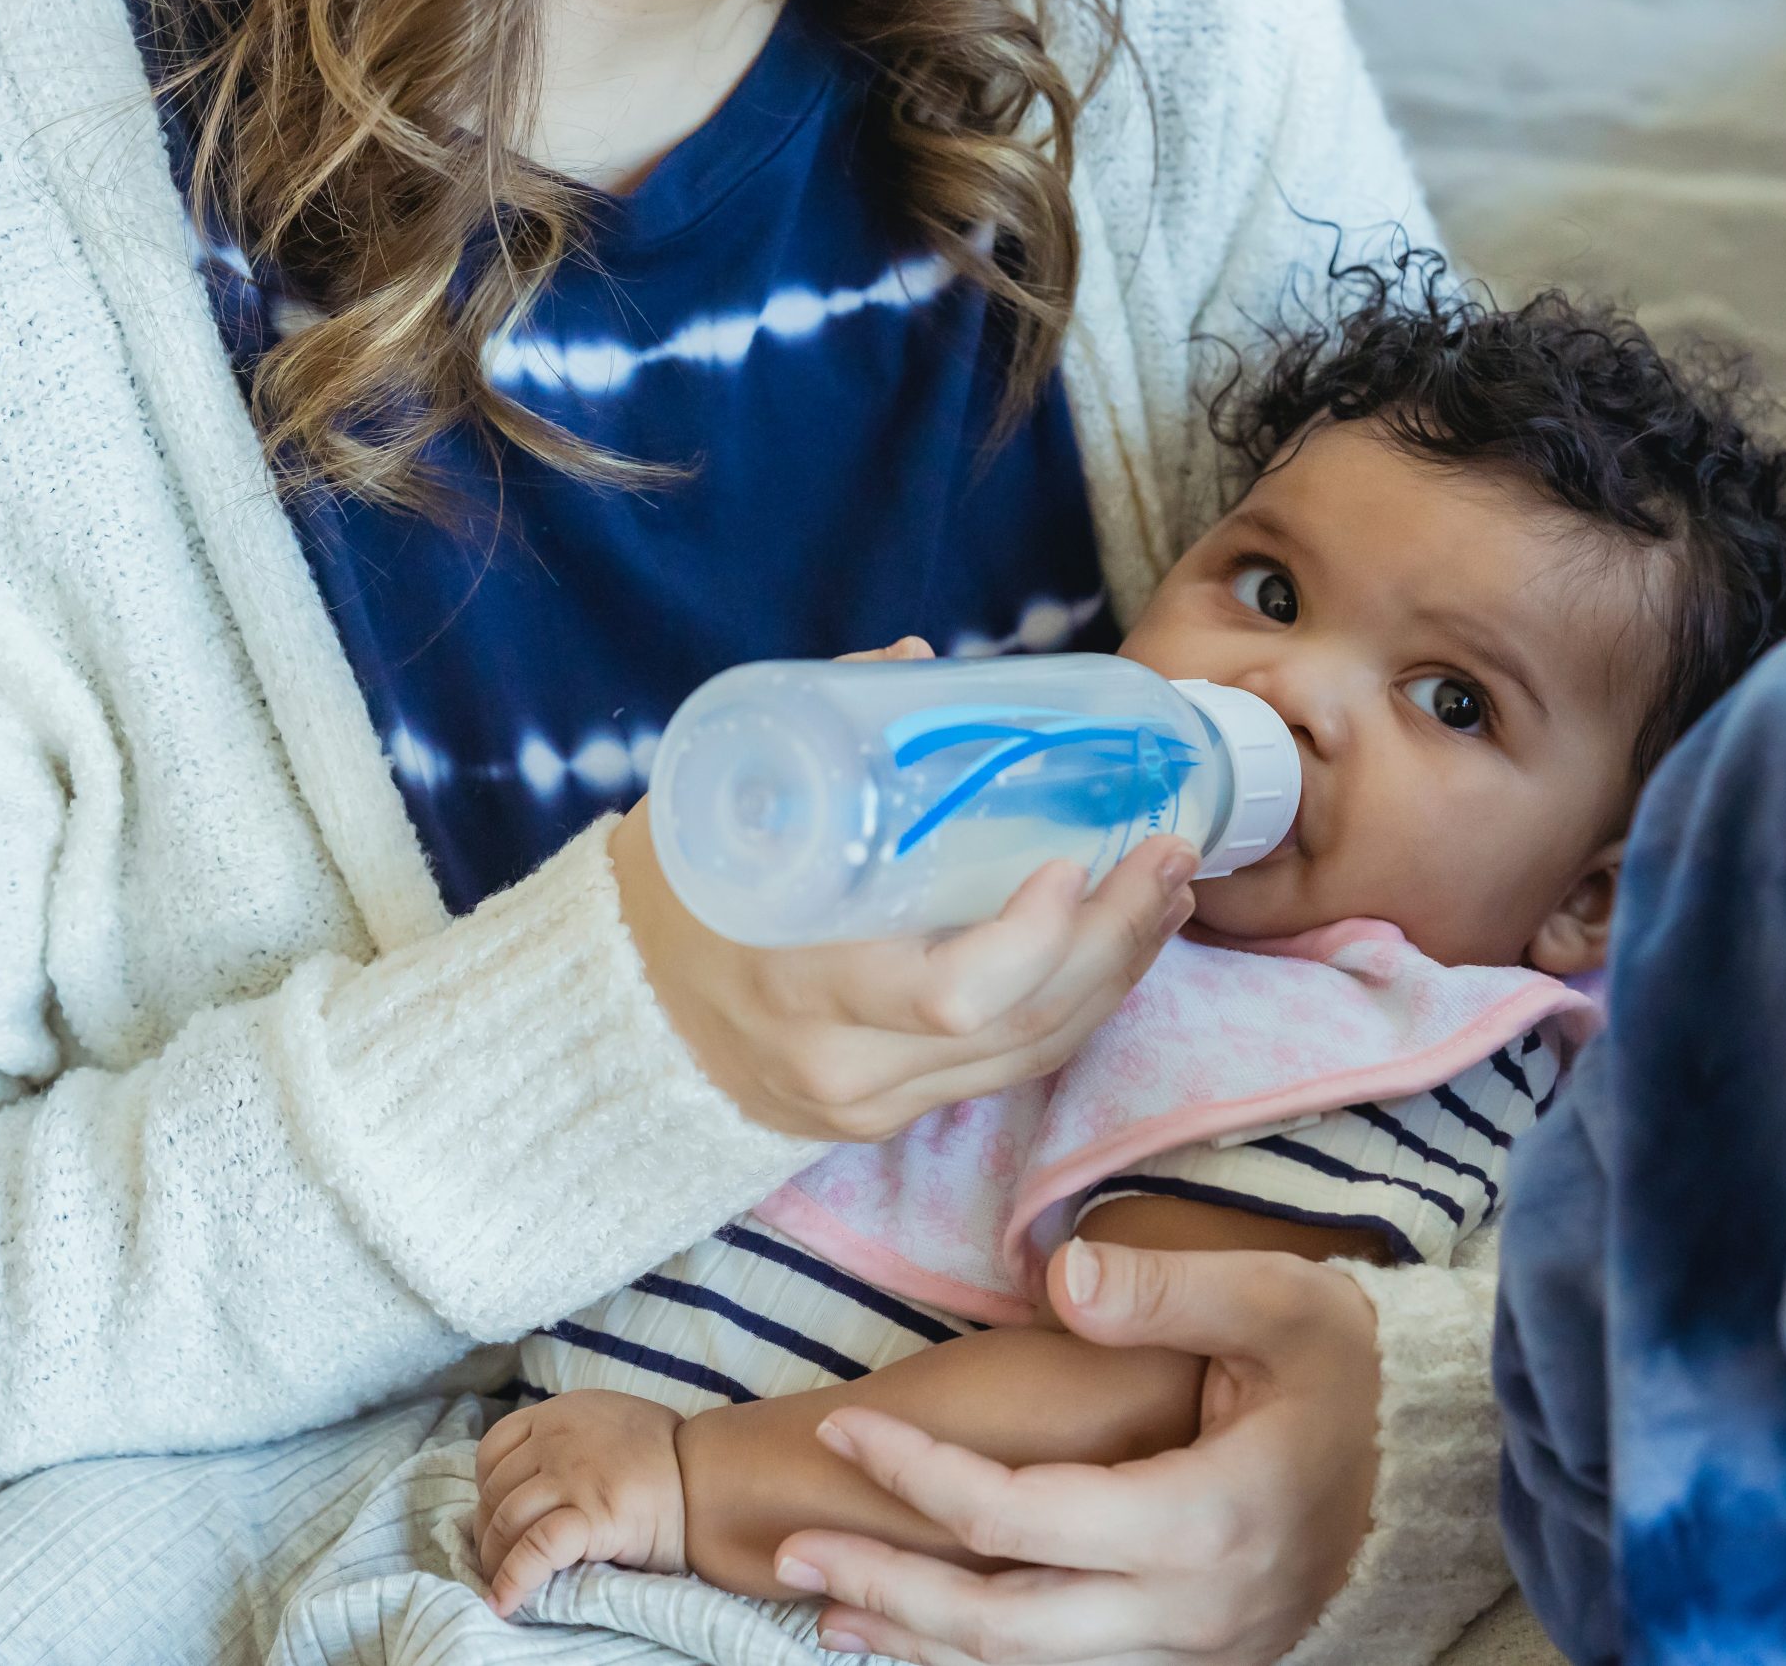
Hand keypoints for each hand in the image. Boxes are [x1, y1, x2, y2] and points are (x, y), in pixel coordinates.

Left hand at [473, 1390, 688, 1616]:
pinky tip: (504, 1602)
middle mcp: (559, 1438)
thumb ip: (570, 1439)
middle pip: (495, 1490)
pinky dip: (513, 1579)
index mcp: (562, 1413)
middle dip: (488, 1532)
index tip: (495, 1516)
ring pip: (506, 1520)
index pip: (494, 1449)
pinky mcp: (591, 1514)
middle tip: (497, 1560)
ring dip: (495, 1559)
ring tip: (502, 1583)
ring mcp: (573, 1475)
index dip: (485, 1489)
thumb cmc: (666, 1459)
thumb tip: (532, 1479)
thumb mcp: (610, 1424)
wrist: (712, 1478)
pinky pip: (535, 1550)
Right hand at [612, 638, 1201, 1142]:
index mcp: (797, 979)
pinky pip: (1008, 1069)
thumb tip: (918, 666)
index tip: (1074, 863)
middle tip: (1169, 853)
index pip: (950, 995)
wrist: (616, 1014)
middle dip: (1114, 939)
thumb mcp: (724, 802)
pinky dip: (1075, 1006)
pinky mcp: (887, 1118)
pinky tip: (1115, 949)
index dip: (1034, 939)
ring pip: (1031, 1054)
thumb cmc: (680, 890)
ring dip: (1117, 973)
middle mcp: (840, 1059)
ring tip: (1166, 893)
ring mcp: (869, 1100)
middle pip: (1017, 1025)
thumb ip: (819, 732)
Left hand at [770, 1242, 1382, 1664]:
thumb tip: (1057, 1275)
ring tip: (831, 1607)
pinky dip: (987, 1659)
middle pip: (1007, 1624)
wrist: (1435, 1463)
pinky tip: (924, 1634)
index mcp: (1204, 1519)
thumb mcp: (1275, 1300)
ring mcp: (1197, 1649)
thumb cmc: (1349, 1372)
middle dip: (892, 1588)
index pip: (1022, 1516)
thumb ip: (1163, 1288)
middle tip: (794, 1550)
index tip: (848, 1426)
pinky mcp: (1196, 1658)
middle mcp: (1194, 1609)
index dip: (920, 1475)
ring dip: (925, 1644)